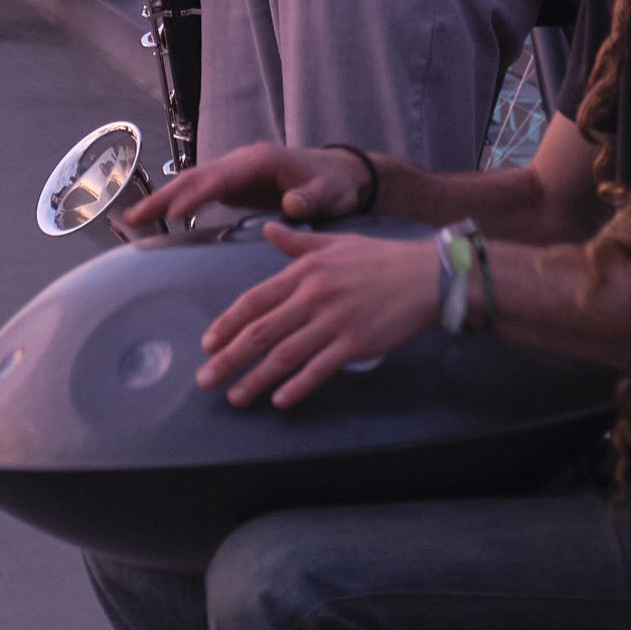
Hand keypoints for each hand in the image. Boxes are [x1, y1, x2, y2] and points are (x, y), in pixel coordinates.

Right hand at [122, 142, 374, 232]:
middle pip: (196, 177)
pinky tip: (161, 218)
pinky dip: (178, 202)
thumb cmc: (336, 184)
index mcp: (260, 160)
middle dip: (164, 196)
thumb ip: (311, 200)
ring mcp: (236, 170)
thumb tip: (290, 206)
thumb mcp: (330, 194)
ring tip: (134, 219)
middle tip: (133, 217)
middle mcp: (242, 160)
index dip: (196, 195)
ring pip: (193, 182)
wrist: (343, 174)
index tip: (174, 213)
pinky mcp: (236, 184)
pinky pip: (201, 190)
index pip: (220, 178)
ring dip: (164, 199)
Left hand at [197, 224, 442, 408]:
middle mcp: (313, 296)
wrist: (425, 275)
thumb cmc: (379, 259)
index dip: (227, 324)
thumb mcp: (334, 242)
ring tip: (234, 397)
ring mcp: (334, 322)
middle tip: (205, 379)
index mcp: (304, 272)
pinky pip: (320, 369)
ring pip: (285, 355)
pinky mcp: (356, 343)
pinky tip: (280, 400)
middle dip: (229, 358)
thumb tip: (267, 229)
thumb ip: (297, 241)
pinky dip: (298, 386)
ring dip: (256, 379)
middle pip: (262, 332)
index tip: (208, 344)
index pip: (255, 301)